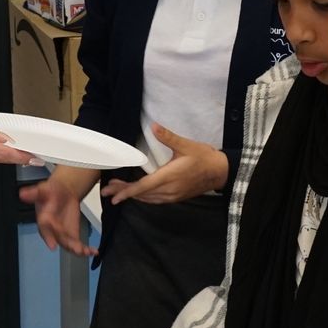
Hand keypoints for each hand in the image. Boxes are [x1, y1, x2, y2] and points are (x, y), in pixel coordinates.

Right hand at [19, 176, 94, 256]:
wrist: (62, 193)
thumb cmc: (51, 191)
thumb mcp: (43, 189)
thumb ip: (34, 193)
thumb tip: (22, 193)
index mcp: (43, 220)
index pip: (45, 229)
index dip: (48, 237)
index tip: (53, 245)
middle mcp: (51, 231)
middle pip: (59, 239)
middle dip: (68, 245)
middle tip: (77, 249)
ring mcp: (62, 235)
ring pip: (69, 245)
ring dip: (78, 249)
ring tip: (86, 251)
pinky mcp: (72, 236)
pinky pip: (78, 245)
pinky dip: (86, 249)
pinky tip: (94, 251)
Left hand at [103, 125, 227, 204]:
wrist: (220, 172)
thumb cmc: (204, 157)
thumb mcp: (186, 145)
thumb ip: (168, 137)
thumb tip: (154, 126)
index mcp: (169, 177)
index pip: (143, 187)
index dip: (127, 191)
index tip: (113, 195)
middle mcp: (169, 190)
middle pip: (141, 194)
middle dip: (123, 192)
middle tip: (107, 190)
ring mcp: (172, 196)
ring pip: (148, 199)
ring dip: (132, 195)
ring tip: (118, 190)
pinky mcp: (176, 197)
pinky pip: (155, 200)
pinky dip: (144, 197)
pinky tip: (138, 193)